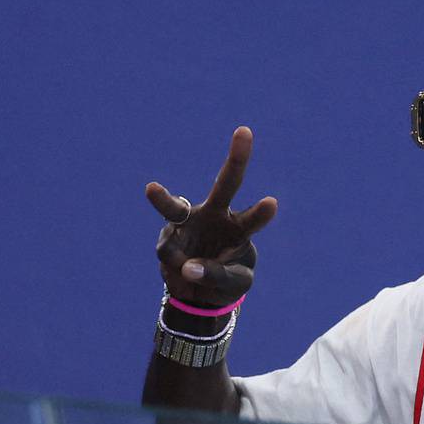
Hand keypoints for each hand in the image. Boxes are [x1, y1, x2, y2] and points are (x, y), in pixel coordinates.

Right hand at [146, 126, 278, 308]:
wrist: (198, 291)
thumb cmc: (225, 281)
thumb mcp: (233, 284)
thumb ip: (217, 275)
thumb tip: (188, 266)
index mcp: (239, 229)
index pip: (252, 217)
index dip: (261, 212)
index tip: (271, 203)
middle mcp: (215, 216)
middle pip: (226, 184)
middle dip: (237, 159)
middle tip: (245, 132)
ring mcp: (188, 224)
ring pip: (175, 208)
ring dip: (162, 199)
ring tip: (152, 189)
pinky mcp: (167, 237)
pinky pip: (167, 250)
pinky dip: (174, 265)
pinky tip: (182, 273)